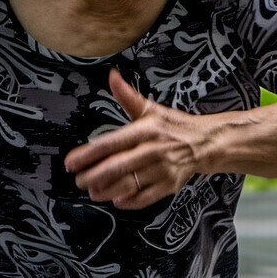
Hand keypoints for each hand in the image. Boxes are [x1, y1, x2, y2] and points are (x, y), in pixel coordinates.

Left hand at [64, 67, 208, 209]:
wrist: (205, 142)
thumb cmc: (175, 126)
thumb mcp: (150, 108)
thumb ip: (127, 95)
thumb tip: (112, 76)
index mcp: (146, 129)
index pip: (111, 142)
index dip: (88, 154)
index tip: (72, 161)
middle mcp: (153, 149)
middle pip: (117, 166)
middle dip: (93, 176)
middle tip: (78, 180)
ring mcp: (162, 169)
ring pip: (130, 183)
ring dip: (107, 190)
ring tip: (93, 191)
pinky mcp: (170, 184)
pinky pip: (147, 197)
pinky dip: (131, 201)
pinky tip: (118, 200)